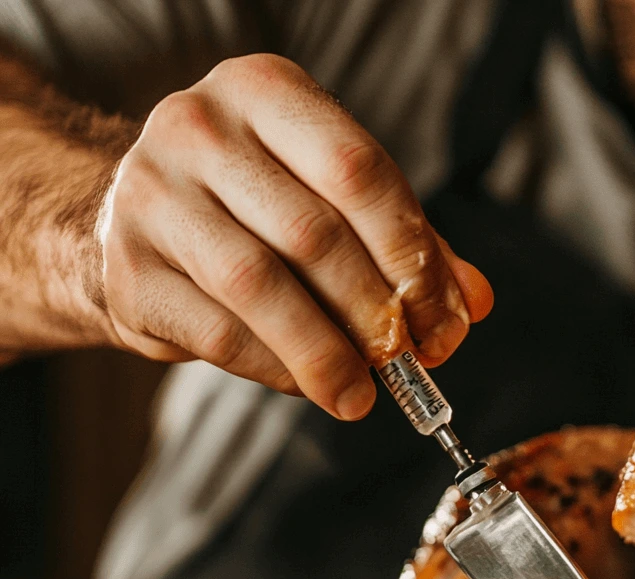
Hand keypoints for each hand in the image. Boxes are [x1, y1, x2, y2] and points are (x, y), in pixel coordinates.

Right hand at [96, 54, 492, 419]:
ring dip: (326, 353)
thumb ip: (408, 246)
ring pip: (259, 285)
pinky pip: (220, 332)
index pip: (359, 171)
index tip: (442, 320)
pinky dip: (277, 368)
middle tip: (406, 360)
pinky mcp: (127, 270)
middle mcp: (199, 128)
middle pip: (314, 233)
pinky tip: (307, 384)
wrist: (131, 222)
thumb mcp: (332, 202)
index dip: (412, 255)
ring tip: (360, 395)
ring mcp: (152, 195)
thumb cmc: (253, 209)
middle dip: (374, 312)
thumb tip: (472, 304)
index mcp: (265, 92)